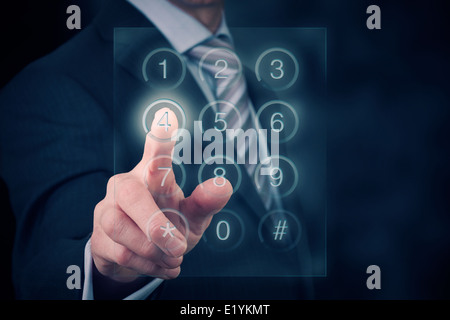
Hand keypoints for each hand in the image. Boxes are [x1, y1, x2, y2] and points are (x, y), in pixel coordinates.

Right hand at [91, 108, 231, 281]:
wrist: (137, 256)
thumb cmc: (168, 225)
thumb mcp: (191, 216)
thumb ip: (205, 202)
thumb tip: (223, 185)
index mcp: (151, 176)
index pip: (154, 153)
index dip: (160, 139)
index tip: (168, 117)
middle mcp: (125, 186)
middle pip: (131, 194)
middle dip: (154, 224)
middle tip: (179, 246)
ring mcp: (106, 211)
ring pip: (120, 227)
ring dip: (152, 250)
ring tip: (175, 257)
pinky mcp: (98, 238)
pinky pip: (119, 253)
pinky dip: (147, 265)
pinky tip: (163, 267)